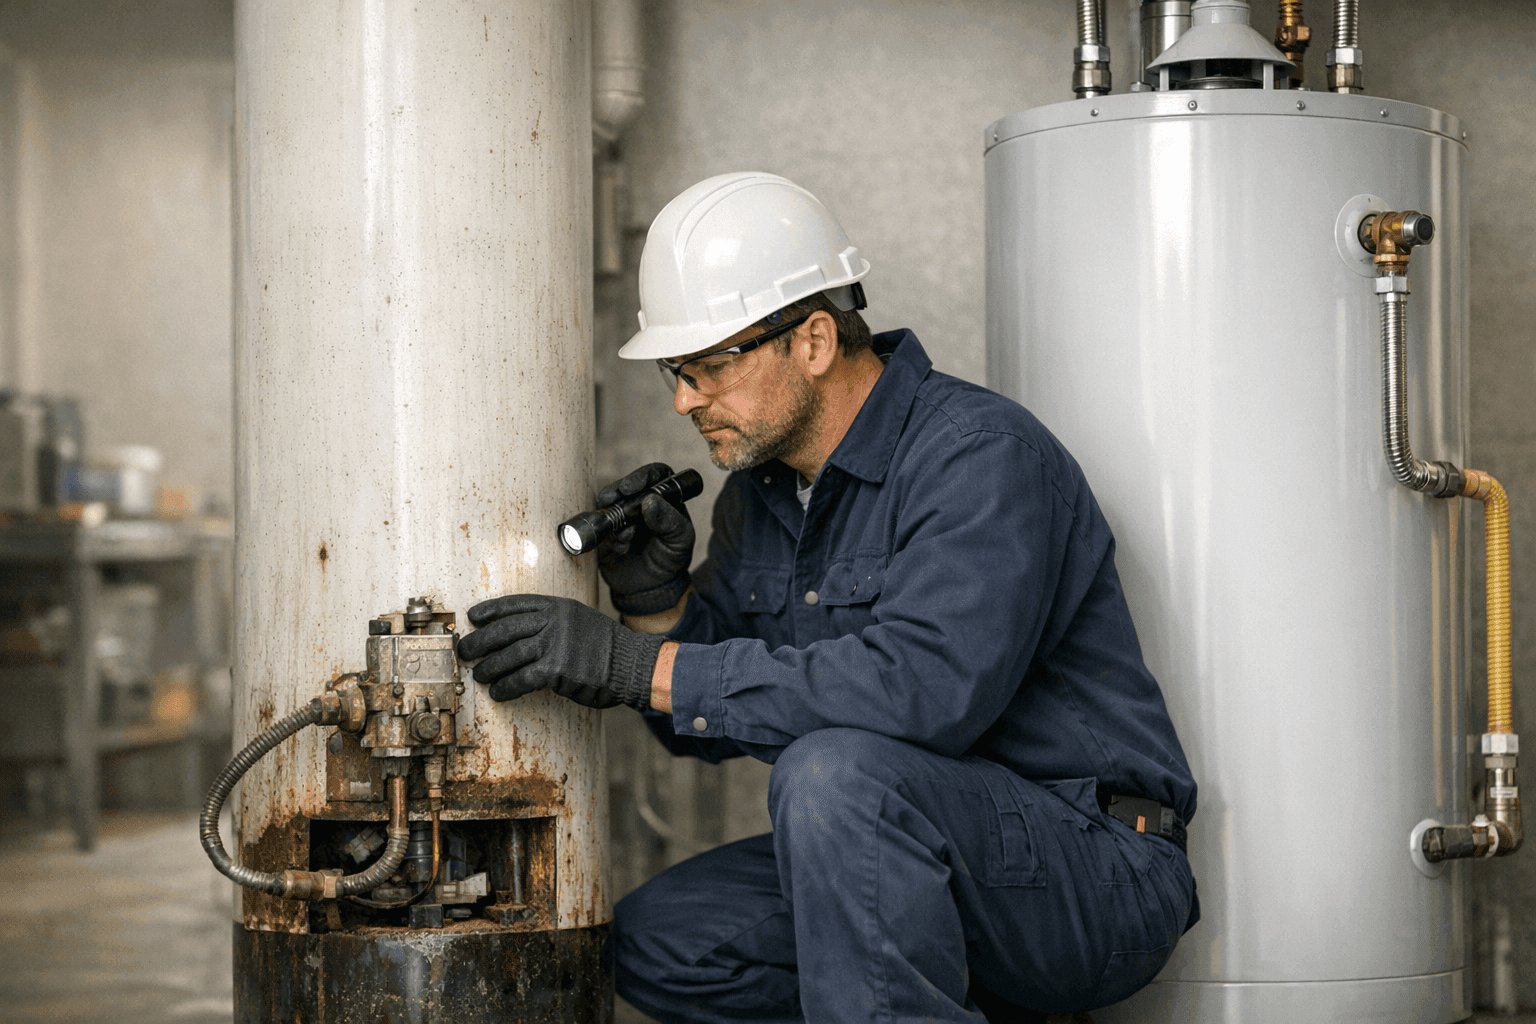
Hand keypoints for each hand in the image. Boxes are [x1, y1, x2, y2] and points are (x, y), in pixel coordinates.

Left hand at [456, 593, 663, 708]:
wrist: (630, 664)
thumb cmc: (604, 646)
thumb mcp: (579, 619)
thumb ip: (552, 621)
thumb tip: (518, 634)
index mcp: (558, 605)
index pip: (516, 604)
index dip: (491, 610)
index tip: (473, 616)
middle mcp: (554, 621)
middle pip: (505, 629)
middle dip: (479, 641)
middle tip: (465, 650)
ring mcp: (555, 644)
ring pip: (509, 656)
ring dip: (489, 668)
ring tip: (480, 675)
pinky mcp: (556, 669)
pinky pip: (521, 679)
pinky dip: (506, 688)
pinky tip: (498, 693)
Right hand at [596, 463, 694, 615]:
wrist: (650, 589)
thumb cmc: (669, 560)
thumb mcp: (679, 541)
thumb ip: (669, 520)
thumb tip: (650, 501)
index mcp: (665, 499)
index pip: (656, 475)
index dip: (644, 475)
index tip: (631, 487)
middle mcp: (642, 502)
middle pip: (627, 484)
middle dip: (617, 489)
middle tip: (612, 498)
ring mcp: (622, 515)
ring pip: (610, 502)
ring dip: (614, 515)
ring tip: (626, 535)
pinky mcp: (606, 530)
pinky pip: (600, 524)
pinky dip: (608, 534)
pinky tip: (621, 547)